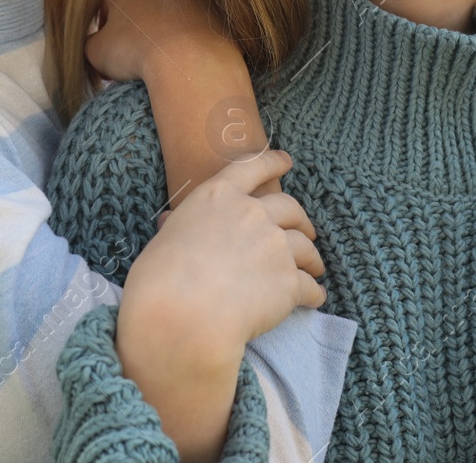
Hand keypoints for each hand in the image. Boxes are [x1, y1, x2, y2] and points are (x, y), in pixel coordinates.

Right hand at [87, 0, 231, 82]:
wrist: (190, 61)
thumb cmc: (136, 52)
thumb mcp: (96, 52)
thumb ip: (91, 42)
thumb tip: (97, 44)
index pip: (110, 3)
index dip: (107, 31)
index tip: (112, 54)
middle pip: (143, 1)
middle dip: (139, 25)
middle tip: (138, 57)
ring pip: (172, 9)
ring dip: (166, 27)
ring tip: (166, 58)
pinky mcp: (217, 4)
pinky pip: (197, 19)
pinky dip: (191, 33)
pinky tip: (188, 55)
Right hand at [115, 149, 322, 462]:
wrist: (182, 313)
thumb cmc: (161, 276)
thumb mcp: (165, 238)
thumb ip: (177, 226)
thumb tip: (169, 221)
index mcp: (219, 196)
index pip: (253, 167)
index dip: (273, 163)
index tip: (286, 162)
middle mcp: (253, 213)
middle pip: (290, 208)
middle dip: (301, 220)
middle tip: (305, 231)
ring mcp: (275, 246)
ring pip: (305, 247)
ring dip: (312, 257)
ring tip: (314, 269)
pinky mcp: (289, 281)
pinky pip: (310, 286)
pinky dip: (313, 293)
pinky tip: (313, 299)